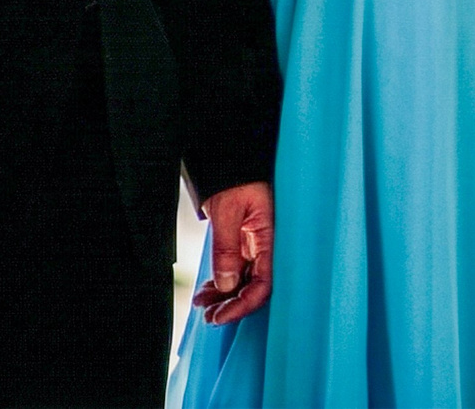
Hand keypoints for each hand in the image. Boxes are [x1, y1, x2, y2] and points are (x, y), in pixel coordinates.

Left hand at [194, 180, 273, 324]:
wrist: (229, 157)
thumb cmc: (235, 177)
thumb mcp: (228, 212)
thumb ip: (227, 249)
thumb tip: (227, 284)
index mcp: (272, 235)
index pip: (265, 282)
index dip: (244, 304)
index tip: (221, 317)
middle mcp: (268, 243)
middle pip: (255, 286)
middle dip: (232, 305)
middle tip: (209, 318)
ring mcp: (257, 243)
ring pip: (245, 280)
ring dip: (224, 295)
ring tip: (202, 304)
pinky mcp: (246, 242)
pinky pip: (238, 269)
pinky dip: (222, 282)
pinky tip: (207, 291)